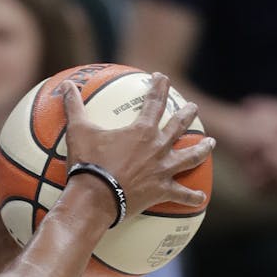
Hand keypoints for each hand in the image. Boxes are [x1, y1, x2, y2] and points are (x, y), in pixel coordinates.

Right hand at [61, 73, 213, 213]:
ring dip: (202, 149)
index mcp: (141, 131)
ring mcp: (163, 170)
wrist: (96, 198)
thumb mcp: (78, 131)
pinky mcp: (162, 191)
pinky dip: (192, 197)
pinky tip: (201, 198)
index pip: (155, 102)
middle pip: (178, 126)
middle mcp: (158, 148)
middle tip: (193, 107)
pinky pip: (182, 195)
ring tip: (210, 143)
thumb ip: (74, 107)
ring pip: (190, 157)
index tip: (162, 77)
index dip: (159, 87)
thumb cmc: (88, 163)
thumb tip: (66, 85)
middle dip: (186, 114)